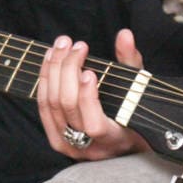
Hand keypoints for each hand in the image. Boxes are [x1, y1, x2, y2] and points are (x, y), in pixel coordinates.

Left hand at [37, 28, 151, 159]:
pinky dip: (44, 81)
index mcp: (113, 140)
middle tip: (76, 45)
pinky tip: (50, 60)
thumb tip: (124, 35)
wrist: (120, 144)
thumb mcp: (138, 89)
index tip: (89, 71)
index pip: (94, 125)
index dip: (87, 98)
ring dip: (53, 70)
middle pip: (68, 106)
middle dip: (68, 70)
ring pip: (52, 105)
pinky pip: (43, 108)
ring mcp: (68, 145)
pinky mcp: (55, 140)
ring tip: (62, 46)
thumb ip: (131, 62)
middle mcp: (88, 147)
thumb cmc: (133, 115)